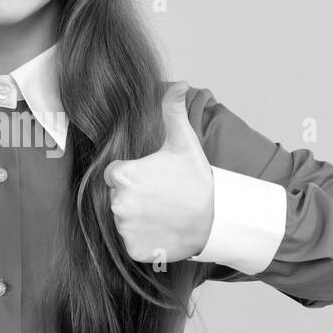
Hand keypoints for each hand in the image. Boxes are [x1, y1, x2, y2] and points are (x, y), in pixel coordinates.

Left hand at [102, 81, 213, 263]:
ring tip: (164, 212)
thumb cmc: (197, 179)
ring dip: (139, 218)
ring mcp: (125, 228)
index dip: (134, 175)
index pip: (115, 174)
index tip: (154, 179)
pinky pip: (132, 242)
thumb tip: (178, 83)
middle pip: (117, 197)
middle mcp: (118, 203)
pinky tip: (162, 229)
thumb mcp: (183, 141)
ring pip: (124, 220)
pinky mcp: (133, 249)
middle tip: (162, 196)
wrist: (217, 218)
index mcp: (123, 175)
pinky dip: (144, 239)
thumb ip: (172, 109)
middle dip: (136, 196)